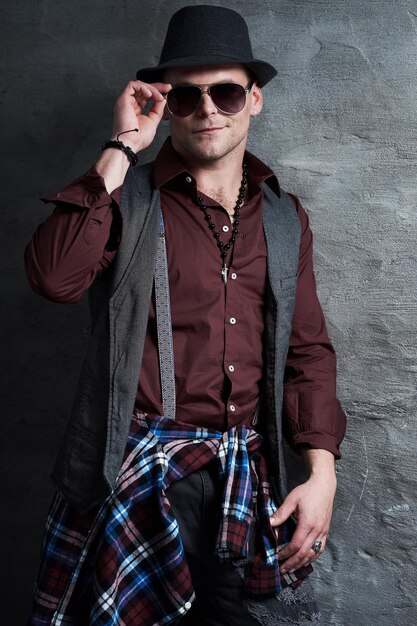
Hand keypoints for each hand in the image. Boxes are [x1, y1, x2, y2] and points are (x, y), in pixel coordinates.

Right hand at [111, 80, 171, 152]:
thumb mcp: (153, 122)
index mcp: (136, 110)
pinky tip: (150, 94)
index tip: (167, 91)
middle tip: (167, 88)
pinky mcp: (123, 99)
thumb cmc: (138, 138)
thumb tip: (162, 99)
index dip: (157, 92)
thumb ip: (157, 110)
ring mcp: (126, 102)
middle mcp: (130, 104)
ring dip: (151, 88)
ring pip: (138, 85)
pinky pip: (132, 85)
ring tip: (158, 96)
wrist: (129, 143)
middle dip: (156, 87)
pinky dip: (143, 87)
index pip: (146, 96)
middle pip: (143, 89)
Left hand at [270, 450, 335, 573]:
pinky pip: (320, 549)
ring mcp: (323, 532)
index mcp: (308, 523)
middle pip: (304, 553)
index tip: (276, 557)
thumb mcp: (292, 499)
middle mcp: (317, 530)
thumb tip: (269, 523)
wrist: (324, 485)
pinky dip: (312, 557)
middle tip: (282, 570)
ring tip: (292, 569)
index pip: (296, 545)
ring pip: (313, 554)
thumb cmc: (307, 491)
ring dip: (302, 563)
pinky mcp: (326, 531)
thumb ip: (281, 513)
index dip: (285, 553)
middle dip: (292, 563)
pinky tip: (306, 560)